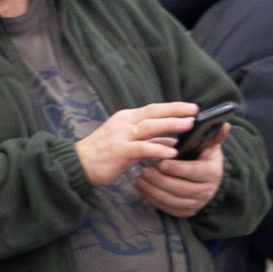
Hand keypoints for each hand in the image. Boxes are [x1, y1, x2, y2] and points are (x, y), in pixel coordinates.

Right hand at [75, 102, 194, 188]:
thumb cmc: (102, 154)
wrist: (77, 164)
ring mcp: (121, 136)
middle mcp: (124, 123)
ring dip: (171, 124)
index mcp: (126, 118)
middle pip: (154, 113)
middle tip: (195, 111)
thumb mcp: (128, 143)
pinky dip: (158, 149)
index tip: (191, 107)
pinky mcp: (119, 151)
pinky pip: (142, 148)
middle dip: (176, 111)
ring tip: (188, 125)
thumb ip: (149, 141)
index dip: (173, 107)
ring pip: (150, 126)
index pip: (153, 109)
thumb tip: (171, 140)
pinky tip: (171, 152)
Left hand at [132, 125, 227, 218]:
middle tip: (143, 170)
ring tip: (138, 178)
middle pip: (180, 188)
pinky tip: (142, 188)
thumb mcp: (209, 145)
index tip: (161, 162)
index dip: (177, 168)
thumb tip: (224, 125)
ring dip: (152, 190)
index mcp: (213, 172)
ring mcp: (197, 203)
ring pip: (171, 200)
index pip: (194, 172)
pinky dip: (152, 199)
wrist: (207, 178)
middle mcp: (207, 191)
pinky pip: (167, 208)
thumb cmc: (203, 156)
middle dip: (159, 180)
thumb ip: (214, 136)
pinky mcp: (187, 211)